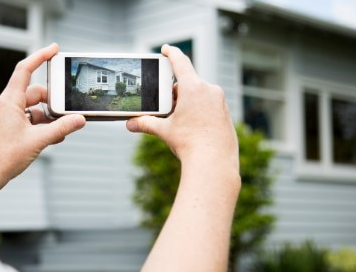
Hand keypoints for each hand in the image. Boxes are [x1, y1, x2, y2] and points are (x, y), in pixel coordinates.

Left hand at [0, 43, 85, 193]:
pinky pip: (27, 120)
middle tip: (66, 113)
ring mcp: (6, 117)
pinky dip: (40, 126)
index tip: (54, 50)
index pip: (25, 70)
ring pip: (33, 109)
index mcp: (10, 102)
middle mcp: (6, 106)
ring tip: (59, 132)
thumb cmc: (2, 158)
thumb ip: (61, 128)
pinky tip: (49, 138)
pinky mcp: (7, 128)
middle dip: (52, 101)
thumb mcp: (38, 141)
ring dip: (48, 118)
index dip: (40, 57)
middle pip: (35, 93)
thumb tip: (79, 120)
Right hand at [127, 44, 237, 168]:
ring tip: (180, 120)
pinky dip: (200, 109)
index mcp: (193, 88)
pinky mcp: (225, 112)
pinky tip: (194, 126)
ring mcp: (220, 101)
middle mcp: (209, 90)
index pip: (180, 62)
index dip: (171, 53)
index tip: (166, 49)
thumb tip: (129, 124)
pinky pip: (210, 104)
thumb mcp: (165, 131)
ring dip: (188, 100)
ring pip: (200, 94)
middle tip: (166, 105)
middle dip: (175, 91)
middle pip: (188, 82)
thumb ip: (146, 123)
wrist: (214, 163)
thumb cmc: (190, 144)